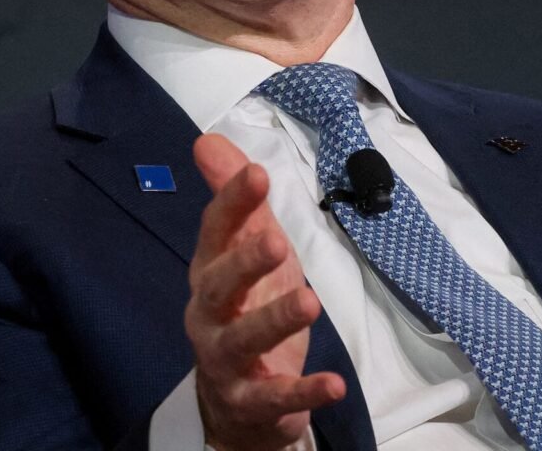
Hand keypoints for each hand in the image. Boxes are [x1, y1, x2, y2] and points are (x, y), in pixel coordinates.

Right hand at [185, 134, 345, 450]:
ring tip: (310, 300)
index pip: (215, 231)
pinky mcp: (251, 401)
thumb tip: (206, 139)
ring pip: (243, 340)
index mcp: (210, 269)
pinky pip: (275, 397)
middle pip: (218, 286)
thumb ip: (236, 199)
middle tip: (277, 241)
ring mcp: (226, 360)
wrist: (236, 400)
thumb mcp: (246, 247)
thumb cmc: (246, 305)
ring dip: (275, 320)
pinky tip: (335, 384)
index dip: (233, 202)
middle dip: (245, 262)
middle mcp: (209, 312)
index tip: (257, 173)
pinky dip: (303, 392)